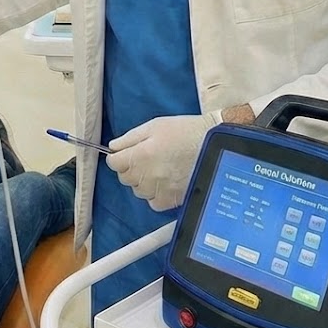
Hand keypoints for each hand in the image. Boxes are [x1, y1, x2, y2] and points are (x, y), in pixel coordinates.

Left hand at [106, 113, 221, 211]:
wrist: (213, 145)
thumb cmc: (186, 132)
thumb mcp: (154, 126)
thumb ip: (129, 138)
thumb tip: (113, 147)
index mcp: (140, 155)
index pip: (113, 163)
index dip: (118, 156)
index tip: (125, 153)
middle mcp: (147, 176)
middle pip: (124, 177)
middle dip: (130, 167)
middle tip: (147, 157)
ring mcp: (159, 190)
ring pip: (138, 190)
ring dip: (143, 181)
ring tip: (160, 167)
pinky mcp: (171, 200)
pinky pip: (153, 202)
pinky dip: (155, 193)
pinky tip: (166, 180)